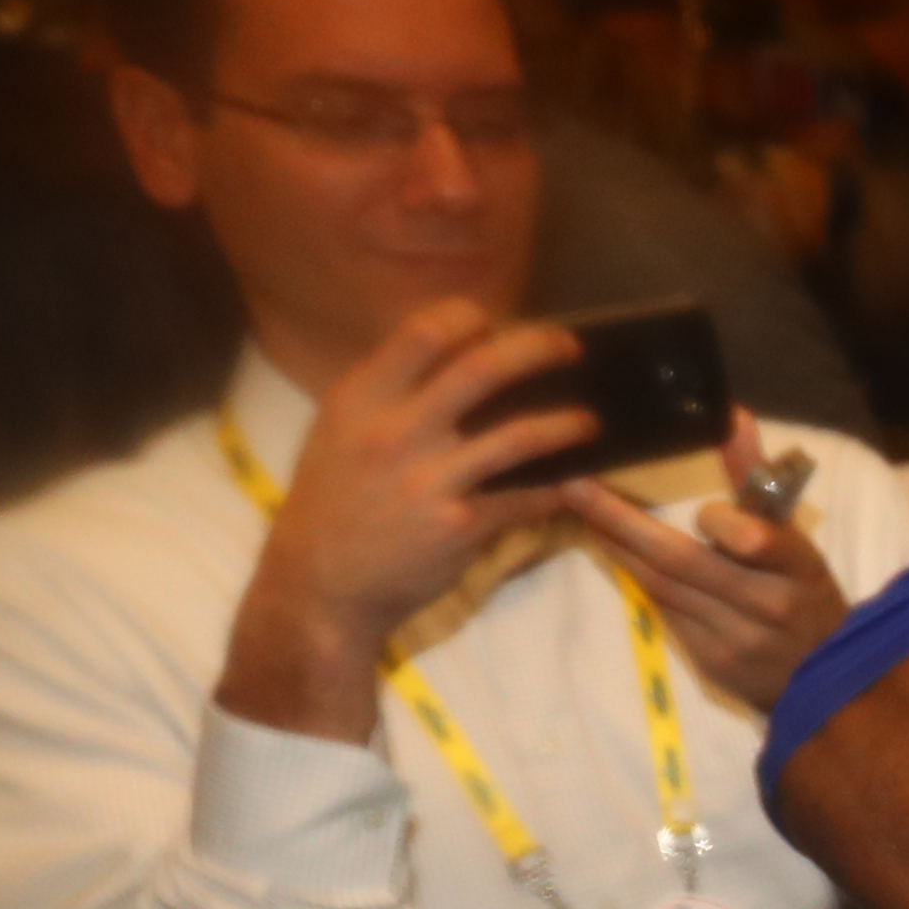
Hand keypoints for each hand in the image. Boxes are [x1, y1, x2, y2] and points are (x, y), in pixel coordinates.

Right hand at [217, 302, 589, 742]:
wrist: (319, 590)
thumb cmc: (331, 508)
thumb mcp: (336, 436)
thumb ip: (385, 396)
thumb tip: (444, 356)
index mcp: (360, 401)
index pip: (424, 332)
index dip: (470, 318)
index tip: (496, 322)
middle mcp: (394, 431)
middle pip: (483, 368)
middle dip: (538, 348)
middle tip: (570, 346)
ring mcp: (429, 479)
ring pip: (520, 435)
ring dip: (565, 424)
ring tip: (590, 423)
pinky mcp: (459, 525)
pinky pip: (525, 498)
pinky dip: (555, 488)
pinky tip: (571, 482)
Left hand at [564, 411, 850, 712]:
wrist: (825, 675)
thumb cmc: (805, 590)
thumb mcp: (794, 534)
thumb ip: (758, 478)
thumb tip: (731, 416)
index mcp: (799, 566)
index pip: (756, 540)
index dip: (720, 523)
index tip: (699, 508)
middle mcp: (769, 604)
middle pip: (683, 562)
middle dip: (623, 524)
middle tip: (576, 489)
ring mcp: (739, 639)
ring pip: (663, 587)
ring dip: (619, 550)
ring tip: (584, 517)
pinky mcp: (714, 664)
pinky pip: (666, 614)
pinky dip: (639, 582)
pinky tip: (617, 557)